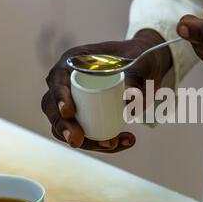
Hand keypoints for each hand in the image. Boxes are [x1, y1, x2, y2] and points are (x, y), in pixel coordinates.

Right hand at [41, 30, 171, 151]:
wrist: (147, 67)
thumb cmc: (140, 58)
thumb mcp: (140, 63)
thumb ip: (136, 76)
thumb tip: (130, 97)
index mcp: (74, 61)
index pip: (57, 79)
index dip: (58, 96)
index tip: (68, 112)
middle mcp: (69, 81)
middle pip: (55, 108)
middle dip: (64, 127)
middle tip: (77, 140)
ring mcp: (75, 100)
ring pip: (68, 126)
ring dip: (86, 141)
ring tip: (112, 144)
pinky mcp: (86, 116)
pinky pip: (85, 134)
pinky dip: (101, 143)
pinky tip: (122, 143)